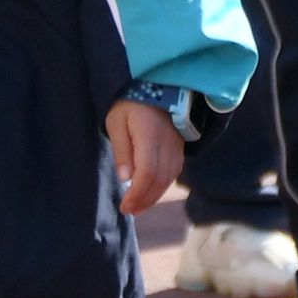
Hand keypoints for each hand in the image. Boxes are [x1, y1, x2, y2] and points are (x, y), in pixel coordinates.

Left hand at [109, 98, 184, 216]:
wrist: (157, 86)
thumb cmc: (130, 104)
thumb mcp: (117, 123)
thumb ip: (122, 151)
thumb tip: (125, 179)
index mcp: (149, 136)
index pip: (147, 173)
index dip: (137, 194)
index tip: (124, 206)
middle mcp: (167, 144)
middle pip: (160, 180)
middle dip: (144, 200)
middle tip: (129, 210)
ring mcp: (176, 146)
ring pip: (169, 179)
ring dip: (154, 196)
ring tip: (138, 206)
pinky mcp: (180, 147)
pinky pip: (174, 172)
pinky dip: (163, 185)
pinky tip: (152, 191)